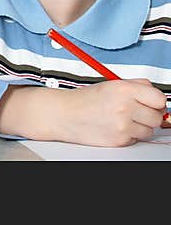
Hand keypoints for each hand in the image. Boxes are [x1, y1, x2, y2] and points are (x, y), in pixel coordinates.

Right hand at [0, 79, 167, 145]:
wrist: (64, 114)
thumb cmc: (86, 100)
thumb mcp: (111, 85)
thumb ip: (137, 86)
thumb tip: (158, 97)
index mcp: (124, 89)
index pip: (159, 98)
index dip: (156, 101)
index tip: (152, 102)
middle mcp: (125, 106)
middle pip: (157, 116)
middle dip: (149, 115)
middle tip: (136, 111)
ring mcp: (123, 125)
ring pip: (149, 130)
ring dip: (140, 126)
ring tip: (123, 119)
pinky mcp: (120, 140)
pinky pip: (137, 139)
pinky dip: (130, 135)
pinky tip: (115, 127)